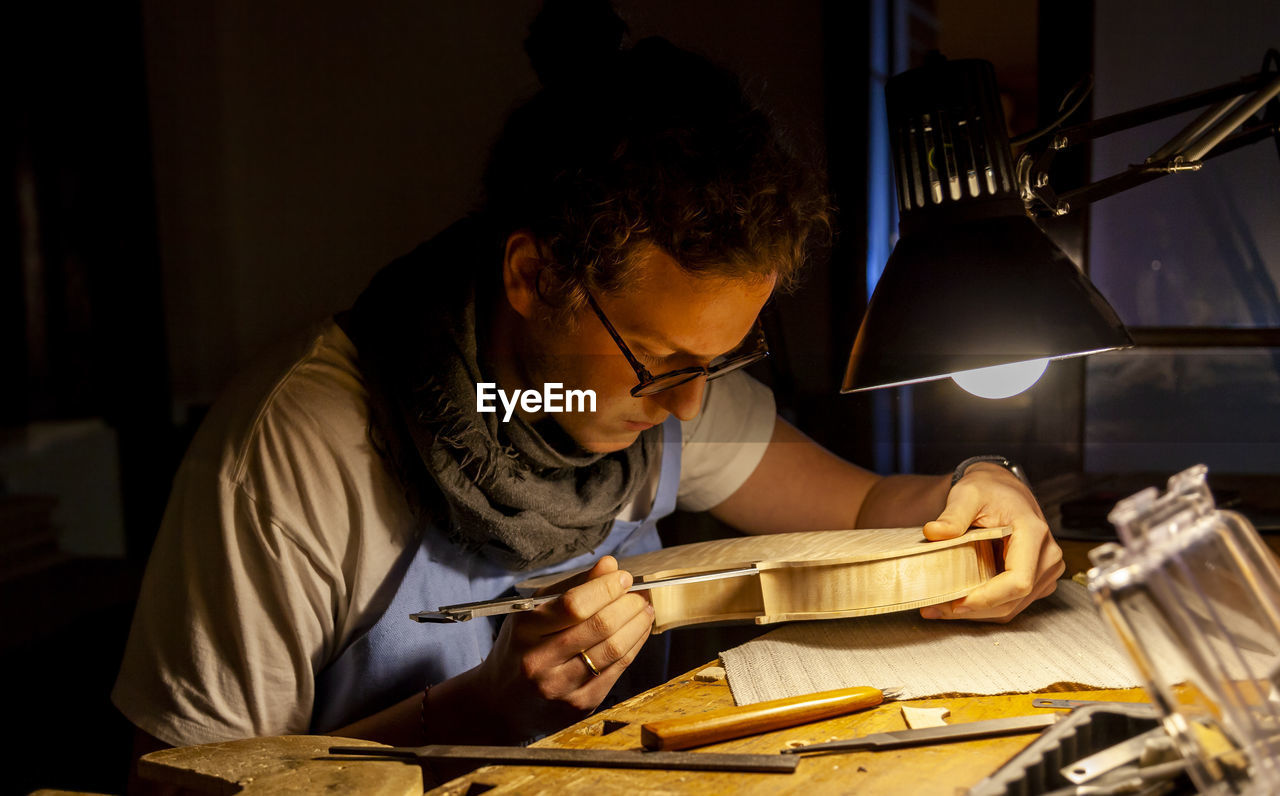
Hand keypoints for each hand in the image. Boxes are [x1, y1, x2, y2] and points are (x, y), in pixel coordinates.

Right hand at [472, 555, 653, 740]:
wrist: (502, 704)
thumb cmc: (521, 648)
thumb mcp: (532, 613)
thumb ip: (571, 587)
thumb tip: (610, 566)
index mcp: (525, 630)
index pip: (574, 605)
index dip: (605, 588)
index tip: (623, 577)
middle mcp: (539, 661)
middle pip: (599, 626)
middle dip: (628, 605)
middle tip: (639, 594)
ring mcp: (560, 687)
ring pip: (613, 650)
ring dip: (637, 625)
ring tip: (645, 610)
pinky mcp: (579, 704)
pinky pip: (617, 670)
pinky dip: (634, 645)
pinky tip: (639, 631)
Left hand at [918, 463, 1063, 622]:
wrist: (1002, 490)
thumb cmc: (989, 490)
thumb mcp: (967, 494)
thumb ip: (953, 515)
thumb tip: (934, 532)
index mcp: (1034, 533)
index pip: (1019, 580)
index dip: (988, 598)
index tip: (956, 602)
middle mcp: (1047, 555)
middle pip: (1013, 599)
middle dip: (973, 609)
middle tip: (935, 609)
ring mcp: (1045, 571)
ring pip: (1011, 607)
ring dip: (976, 613)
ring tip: (940, 608)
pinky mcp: (1037, 581)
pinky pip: (1011, 604)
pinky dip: (984, 608)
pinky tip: (957, 603)